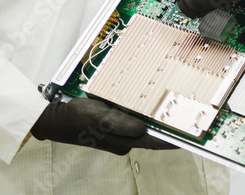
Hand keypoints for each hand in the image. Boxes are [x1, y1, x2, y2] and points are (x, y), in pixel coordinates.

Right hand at [31, 97, 173, 154]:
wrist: (55, 119)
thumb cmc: (76, 119)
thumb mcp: (99, 118)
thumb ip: (121, 124)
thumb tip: (143, 129)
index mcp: (122, 141)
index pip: (153, 142)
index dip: (172, 140)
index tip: (189, 137)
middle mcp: (123, 139)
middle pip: (150, 134)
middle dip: (165, 127)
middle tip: (183, 117)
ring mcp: (117, 132)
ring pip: (141, 125)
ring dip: (154, 119)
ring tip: (171, 109)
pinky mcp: (111, 124)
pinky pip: (130, 119)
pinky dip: (140, 112)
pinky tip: (146, 103)